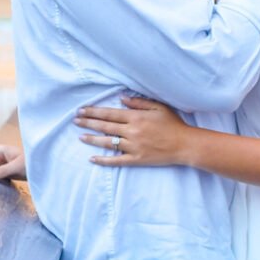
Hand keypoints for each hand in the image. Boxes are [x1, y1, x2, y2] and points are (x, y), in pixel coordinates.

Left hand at [73, 97, 189, 165]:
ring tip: (81, 136)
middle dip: (88, 122)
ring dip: (92, 139)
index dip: (94, 111)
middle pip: (105, 126)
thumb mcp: (158, 107)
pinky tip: (93, 158)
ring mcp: (133, 146)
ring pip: (108, 143)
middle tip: (75, 120)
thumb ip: (139, 102)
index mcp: (136, 117)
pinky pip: (116, 161)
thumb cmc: (173, 124)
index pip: (109, 113)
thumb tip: (121, 99)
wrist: (184, 145)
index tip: (82, 110)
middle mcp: (132, 131)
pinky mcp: (136, 159)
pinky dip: (104, 160)